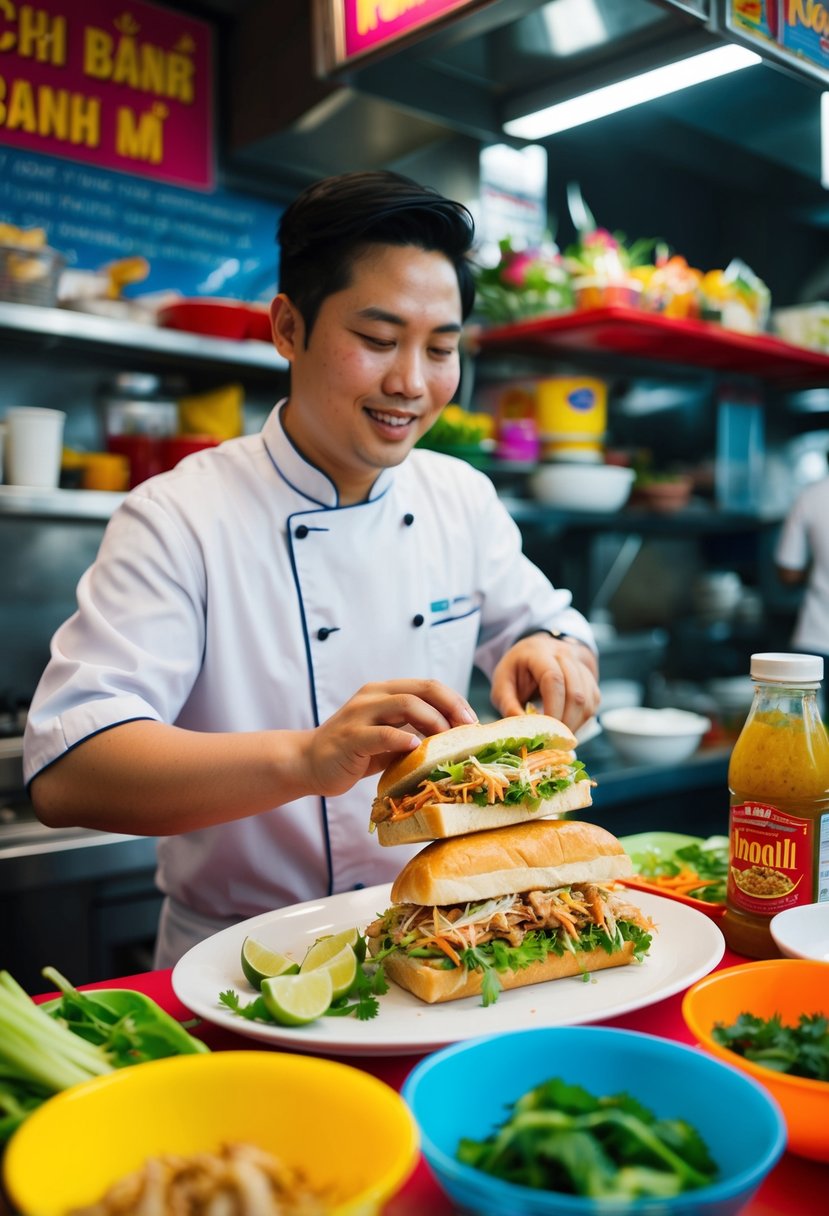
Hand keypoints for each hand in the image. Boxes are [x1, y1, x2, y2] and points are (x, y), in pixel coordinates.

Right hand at [303, 679, 477, 796]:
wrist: (309, 762)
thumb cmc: (355, 752)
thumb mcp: (389, 737)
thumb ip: (414, 731)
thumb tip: (456, 738)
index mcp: (385, 692)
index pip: (429, 686)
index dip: (455, 701)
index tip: (473, 722)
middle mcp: (373, 696)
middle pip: (422, 690)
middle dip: (452, 707)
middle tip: (469, 729)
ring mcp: (360, 714)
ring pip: (405, 705)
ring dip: (433, 721)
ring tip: (448, 740)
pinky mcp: (350, 737)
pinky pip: (381, 734)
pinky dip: (403, 740)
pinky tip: (417, 749)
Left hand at [489, 634, 599, 731]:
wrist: (534, 654)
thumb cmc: (516, 670)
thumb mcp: (502, 684)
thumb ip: (508, 704)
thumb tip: (523, 727)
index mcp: (539, 653)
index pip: (554, 679)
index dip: (553, 707)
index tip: (546, 729)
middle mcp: (565, 655)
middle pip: (575, 692)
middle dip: (565, 721)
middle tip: (552, 740)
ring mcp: (580, 666)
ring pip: (588, 699)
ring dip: (576, 723)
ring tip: (559, 736)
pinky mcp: (590, 679)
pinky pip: (593, 702)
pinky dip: (583, 719)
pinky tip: (568, 726)